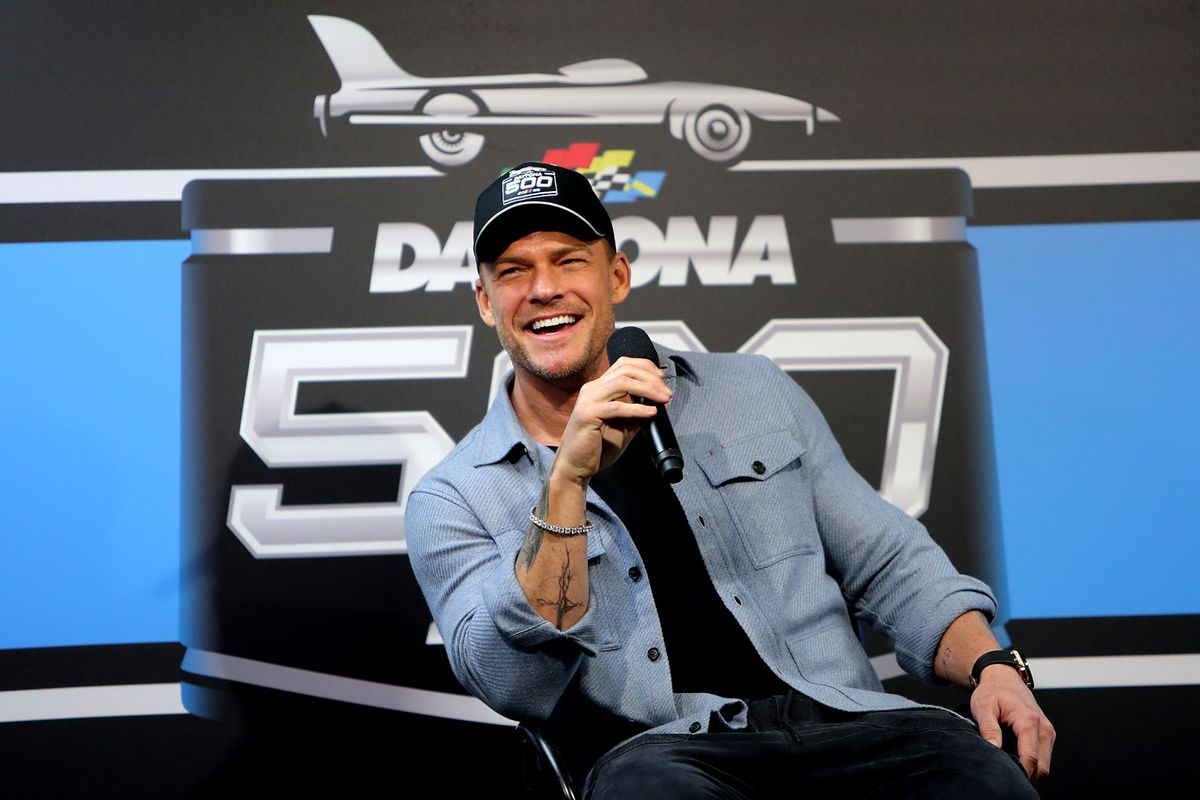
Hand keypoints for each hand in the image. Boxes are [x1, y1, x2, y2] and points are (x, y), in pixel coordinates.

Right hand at [551, 356, 670, 487]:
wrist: (575, 466)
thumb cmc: (597, 447)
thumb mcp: (623, 425)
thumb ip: (638, 412)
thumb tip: (662, 403)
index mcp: (599, 387)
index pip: (624, 364)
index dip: (646, 367)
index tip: (662, 379)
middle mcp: (592, 388)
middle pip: (626, 370)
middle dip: (651, 378)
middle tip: (667, 393)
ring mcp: (588, 400)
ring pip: (623, 382)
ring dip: (648, 389)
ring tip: (663, 400)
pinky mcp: (588, 414)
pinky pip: (617, 407)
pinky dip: (637, 408)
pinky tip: (651, 412)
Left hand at [970, 663, 1055, 783]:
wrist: (1004, 677)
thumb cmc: (992, 690)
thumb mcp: (983, 707)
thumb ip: (988, 729)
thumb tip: (993, 751)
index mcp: (1029, 721)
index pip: (1030, 759)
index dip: (1019, 773)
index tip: (1005, 777)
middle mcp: (1044, 728)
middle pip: (1042, 767)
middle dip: (1026, 776)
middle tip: (1005, 776)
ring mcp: (1048, 732)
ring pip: (1044, 765)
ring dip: (1030, 771)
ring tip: (1009, 767)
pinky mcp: (1047, 734)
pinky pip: (1043, 757)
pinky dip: (1032, 763)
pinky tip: (1016, 759)